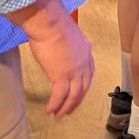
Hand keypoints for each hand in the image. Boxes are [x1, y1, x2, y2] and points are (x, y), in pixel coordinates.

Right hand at [7, 0, 93, 118]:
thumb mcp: (67, 36)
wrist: (49, 23)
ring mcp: (74, 71)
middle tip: (69, 110)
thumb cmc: (53, 25)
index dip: (84, 86)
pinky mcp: (61, 76)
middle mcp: (84, 63)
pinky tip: (49, 110)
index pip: (89, 73)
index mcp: (86, 52)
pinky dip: (55, 105)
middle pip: (84, 87)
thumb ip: (68, 48)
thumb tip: (60, 53)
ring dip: (66, 108)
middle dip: (77, 101)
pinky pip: (59, 96)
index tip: (78, 93)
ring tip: (58, 115)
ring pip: (73, 96)